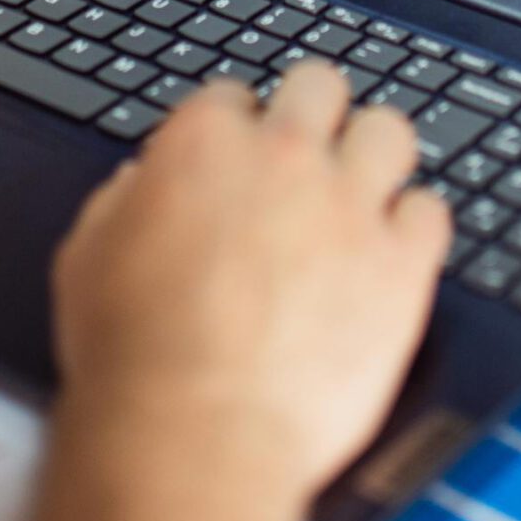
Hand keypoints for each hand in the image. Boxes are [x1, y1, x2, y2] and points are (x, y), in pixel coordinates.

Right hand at [53, 63, 451, 513]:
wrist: (191, 434)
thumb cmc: (132, 357)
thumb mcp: (89, 256)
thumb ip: (124, 202)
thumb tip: (143, 186)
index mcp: (204, 143)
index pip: (234, 97)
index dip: (235, 131)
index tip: (238, 160)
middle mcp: (284, 157)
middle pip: (320, 86)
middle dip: (312, 114)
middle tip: (306, 156)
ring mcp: (349, 207)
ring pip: (390, 130)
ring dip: (374, 154)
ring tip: (363, 190)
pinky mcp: (400, 266)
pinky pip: (431, 211)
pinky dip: (414, 227)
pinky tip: (393, 252)